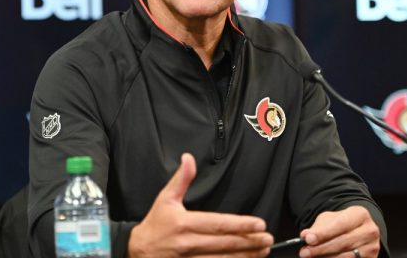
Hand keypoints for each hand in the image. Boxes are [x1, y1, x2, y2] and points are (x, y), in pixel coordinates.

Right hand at [128, 153, 272, 256]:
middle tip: (268, 239)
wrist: (138, 251)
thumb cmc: (155, 223)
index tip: (258, 224)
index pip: (218, 224)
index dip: (240, 225)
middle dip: (249, 241)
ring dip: (246, 256)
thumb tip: (189, 158)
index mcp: (184, 223)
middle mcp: (189, 243)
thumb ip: (181, 179)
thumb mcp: (165, 198)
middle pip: (225, 243)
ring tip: (263, 251)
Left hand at [299, 206, 379, 257]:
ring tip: (311, 257)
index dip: (324, 233)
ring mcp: (372, 247)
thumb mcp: (330, 219)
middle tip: (304, 252)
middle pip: (343, 242)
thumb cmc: (342, 224)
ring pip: (347, 256)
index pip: (340, 224)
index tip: (308, 239)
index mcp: (360, 214)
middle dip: (321, 249)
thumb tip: (305, 235)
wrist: (358, 230)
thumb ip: (318, 227)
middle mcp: (370, 230)